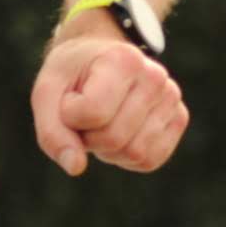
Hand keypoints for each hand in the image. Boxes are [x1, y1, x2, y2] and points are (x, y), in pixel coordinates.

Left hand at [30, 30, 187, 176]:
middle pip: (114, 138)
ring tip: (102, 122)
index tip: (69, 98)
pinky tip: (119, 132)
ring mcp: (171, 97)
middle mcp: (155, 76)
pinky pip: (149, 160)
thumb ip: (52, 132)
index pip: (93, 113)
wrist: (98, 58)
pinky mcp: (179, 118)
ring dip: (107, 149)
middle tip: (84, 115)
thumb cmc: (71, 75)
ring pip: (135, 153)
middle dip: (88, 137)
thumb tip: (76, 167)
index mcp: (123, 59)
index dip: (70, 116)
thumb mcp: (47, 94)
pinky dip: (126, 157)